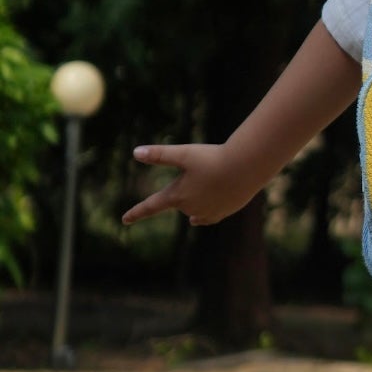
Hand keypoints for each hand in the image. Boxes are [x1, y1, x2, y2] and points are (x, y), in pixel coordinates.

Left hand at [122, 144, 255, 228]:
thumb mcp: (184, 153)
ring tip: (208, 182)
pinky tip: (197, 219)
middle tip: (202, 168)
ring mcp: (208, 212)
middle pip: (178, 200)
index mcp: (177, 195)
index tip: (124, 219)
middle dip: (184, 187)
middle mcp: (190, 208)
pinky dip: (203, 216)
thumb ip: (160, 154)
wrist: (246, 167)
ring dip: (194, 200)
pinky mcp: (224, 212)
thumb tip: (135, 152)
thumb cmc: (213, 158)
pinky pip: (208, 217)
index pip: (151, 206)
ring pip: (193, 210)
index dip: (136, 212)